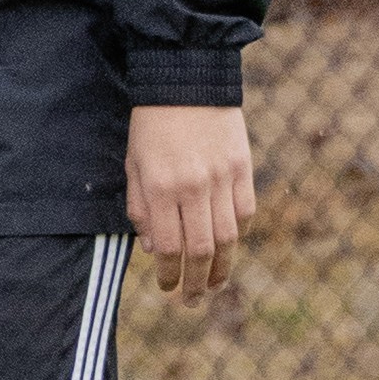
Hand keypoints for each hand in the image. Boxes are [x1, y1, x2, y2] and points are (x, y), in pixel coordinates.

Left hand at [127, 102, 253, 300]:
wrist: (187, 78)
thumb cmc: (152, 124)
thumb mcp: (133, 164)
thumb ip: (140, 206)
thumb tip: (152, 247)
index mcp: (161, 187)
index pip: (167, 246)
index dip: (167, 273)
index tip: (166, 287)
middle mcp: (194, 187)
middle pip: (201, 250)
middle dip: (196, 283)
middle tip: (192, 301)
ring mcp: (222, 178)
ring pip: (228, 238)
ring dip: (222, 268)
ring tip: (215, 285)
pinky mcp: (242, 167)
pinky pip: (244, 212)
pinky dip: (237, 234)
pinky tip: (229, 246)